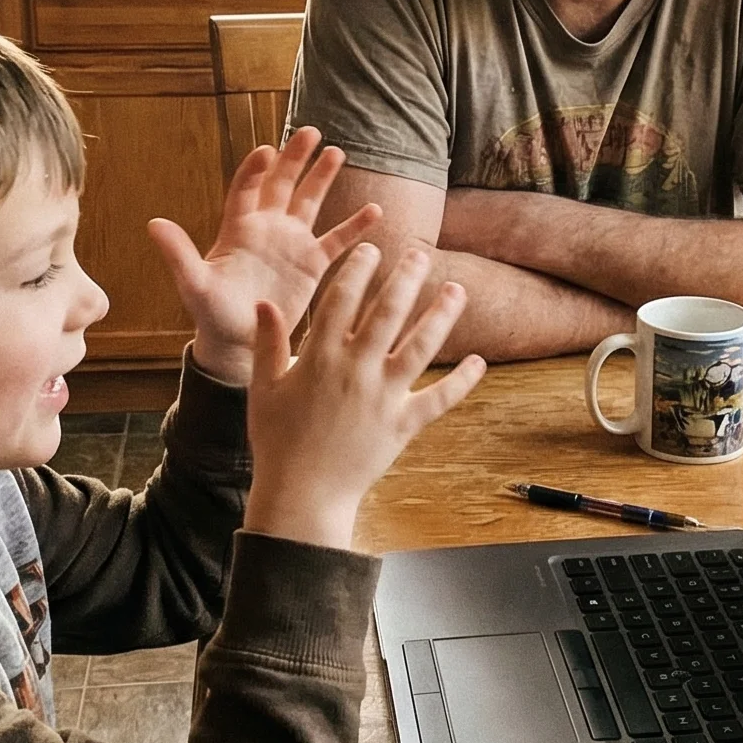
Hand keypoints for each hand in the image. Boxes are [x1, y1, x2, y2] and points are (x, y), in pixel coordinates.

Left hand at [149, 127, 382, 386]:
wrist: (240, 341)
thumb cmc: (212, 313)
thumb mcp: (193, 284)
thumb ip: (178, 254)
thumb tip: (153, 224)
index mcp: (238, 227)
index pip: (247, 188)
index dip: (256, 169)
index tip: (266, 151)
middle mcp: (266, 227)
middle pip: (281, 183)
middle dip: (294, 158)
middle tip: (310, 132)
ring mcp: (291, 243)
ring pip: (309, 201)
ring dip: (322, 177)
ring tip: (337, 152)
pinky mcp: (312, 264)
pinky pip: (336, 240)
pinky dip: (354, 226)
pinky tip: (374, 210)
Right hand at [244, 244, 485, 548]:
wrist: (302, 493)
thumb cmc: (277, 441)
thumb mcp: (264, 388)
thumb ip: (268, 343)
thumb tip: (264, 302)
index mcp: (319, 358)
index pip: (342, 300)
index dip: (358, 270)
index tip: (371, 248)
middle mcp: (355, 371)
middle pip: (387, 313)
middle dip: (406, 278)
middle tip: (421, 253)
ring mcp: (382, 397)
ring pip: (419, 347)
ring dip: (441, 316)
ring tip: (457, 290)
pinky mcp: (402, 425)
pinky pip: (437, 400)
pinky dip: (460, 382)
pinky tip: (479, 362)